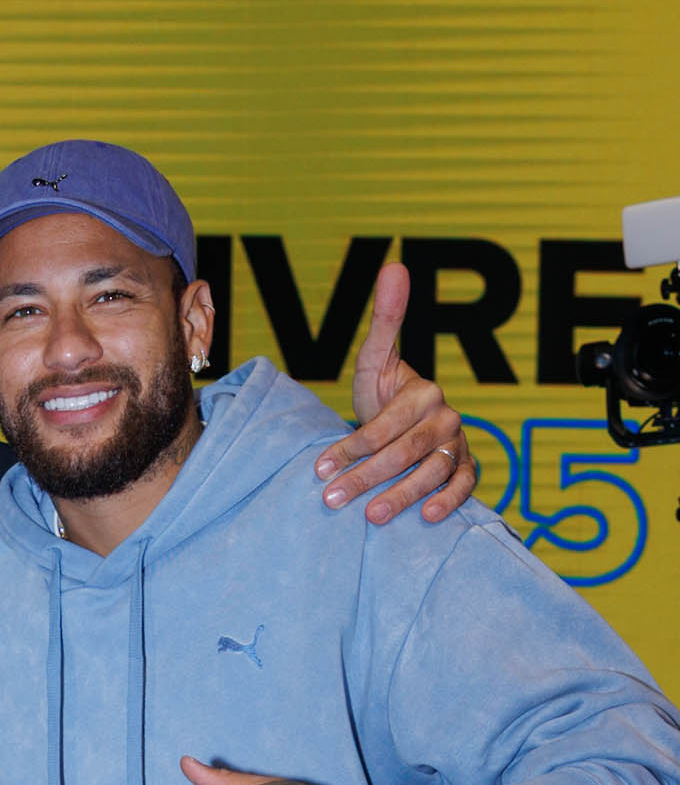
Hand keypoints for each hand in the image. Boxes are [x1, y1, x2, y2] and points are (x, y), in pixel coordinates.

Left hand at [317, 263, 475, 523]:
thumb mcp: (377, 359)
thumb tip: (395, 265)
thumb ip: (385, 320)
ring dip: (401, 496)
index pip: (384, 425)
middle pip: (405, 453)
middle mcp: (447, 418)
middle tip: (331, 500)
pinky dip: (449, 502)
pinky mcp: (466, 468)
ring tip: (368, 517)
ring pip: (431, 473)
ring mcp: (458, 444)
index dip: (351, 446)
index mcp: (425, 392)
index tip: (319, 468)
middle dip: (366, 477)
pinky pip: (465, 486)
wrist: (405, 420)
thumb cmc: (385, 392)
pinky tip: (425, 518)